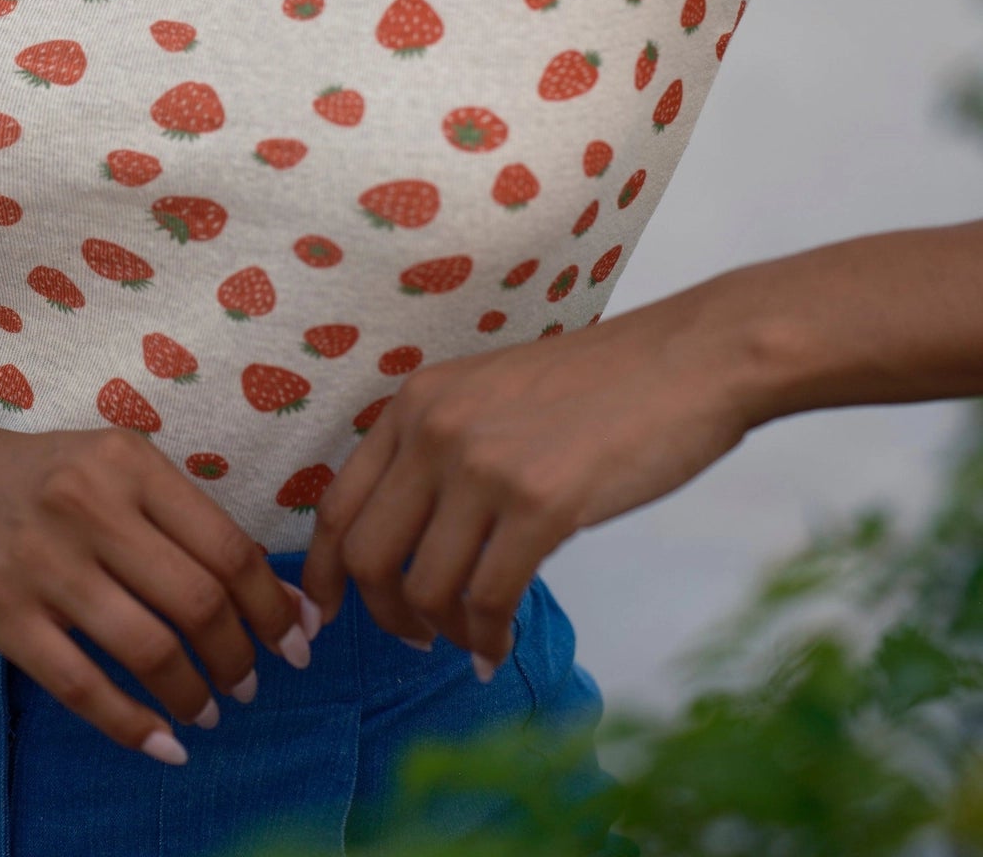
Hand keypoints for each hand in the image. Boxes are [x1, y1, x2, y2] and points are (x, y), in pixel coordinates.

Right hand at [0, 410, 321, 759]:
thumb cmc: (37, 476)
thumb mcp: (110, 466)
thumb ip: (181, 518)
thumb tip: (275, 590)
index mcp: (128, 462)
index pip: (226, 544)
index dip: (274, 603)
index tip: (299, 639)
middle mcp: (89, 506)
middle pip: (197, 600)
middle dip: (240, 656)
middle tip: (251, 684)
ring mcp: (42, 564)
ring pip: (147, 647)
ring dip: (193, 694)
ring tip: (208, 712)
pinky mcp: (1, 615)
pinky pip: (83, 687)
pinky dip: (133, 726)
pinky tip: (162, 744)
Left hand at [297, 288, 757, 673]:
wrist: (684, 362)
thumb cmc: (597, 386)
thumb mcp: (488, 395)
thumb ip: (439, 449)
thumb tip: (408, 537)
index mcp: (415, 402)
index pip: (338, 503)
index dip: (323, 574)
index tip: (322, 617)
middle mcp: (435, 430)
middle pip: (368, 556)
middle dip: (383, 615)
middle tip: (415, 638)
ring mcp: (484, 467)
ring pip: (425, 588)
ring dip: (445, 631)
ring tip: (473, 638)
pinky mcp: (541, 505)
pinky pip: (489, 600)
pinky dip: (489, 638)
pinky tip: (503, 645)